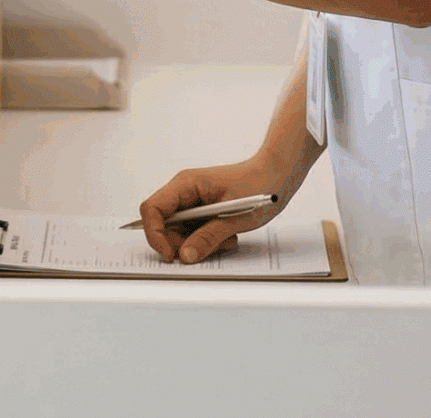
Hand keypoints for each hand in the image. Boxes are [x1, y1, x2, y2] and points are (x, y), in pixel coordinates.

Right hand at [138, 158, 299, 263]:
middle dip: (181, 243)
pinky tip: (228, 235)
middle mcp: (184, 191)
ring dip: (198, 242)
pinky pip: (194, 231)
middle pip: (164, 225)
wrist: (277, 175)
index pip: (153, 209)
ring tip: (226, 239)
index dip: (155, 234)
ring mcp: (193, 200)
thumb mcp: (234, 218)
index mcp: (186, 184)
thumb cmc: (259, 185)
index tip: (170, 255)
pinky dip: (207, 239)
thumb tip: (185, 255)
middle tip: (205, 251)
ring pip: (179, 231)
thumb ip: (207, 237)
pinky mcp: (202, 209)